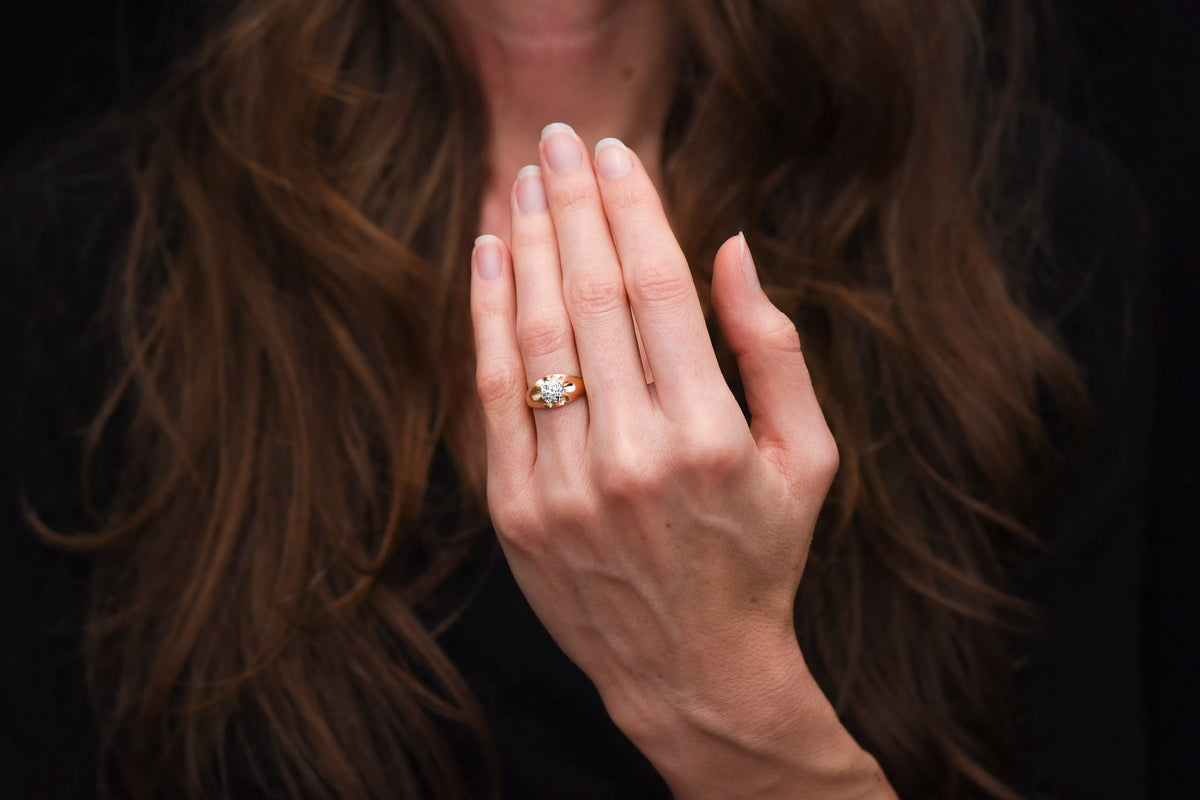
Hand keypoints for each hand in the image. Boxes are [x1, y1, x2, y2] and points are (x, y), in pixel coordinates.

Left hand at [470, 124, 892, 797]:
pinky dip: (487, 316)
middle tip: (560, 140)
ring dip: (528, 245)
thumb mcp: (807, 457)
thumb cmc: (759, 556)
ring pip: (536, 335)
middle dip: (574, 204)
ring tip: (522, 181)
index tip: (618, 155)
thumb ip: (774, 349)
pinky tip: (489, 256)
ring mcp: (565, 487)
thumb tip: (733, 248)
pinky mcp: (517, 512)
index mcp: (711, 436)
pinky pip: (495, 392)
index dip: (635, 209)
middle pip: (592, 296)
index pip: (660, 289)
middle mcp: (632, 456)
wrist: (692, 670)